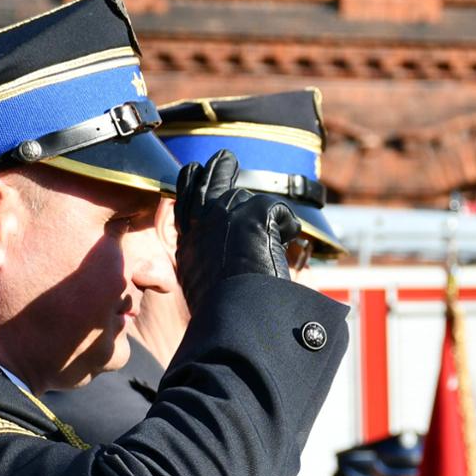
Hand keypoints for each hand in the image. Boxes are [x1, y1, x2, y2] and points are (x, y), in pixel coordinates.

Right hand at [173, 150, 300, 308]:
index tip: (195, 175)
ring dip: (256, 199)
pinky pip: (279, 210)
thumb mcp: (200, 285)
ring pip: (241, 190)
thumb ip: (204, 264)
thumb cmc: (220, 312)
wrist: (234, 317)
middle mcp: (201, 222)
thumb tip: (207, 266)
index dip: (191, 187)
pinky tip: (293, 236)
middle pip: (205, 181)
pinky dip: (288, 223)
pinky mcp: (255, 214)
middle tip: (224, 158)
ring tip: (263, 199)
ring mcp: (226, 214)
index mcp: (188, 243)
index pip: (183, 205)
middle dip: (216, 168)